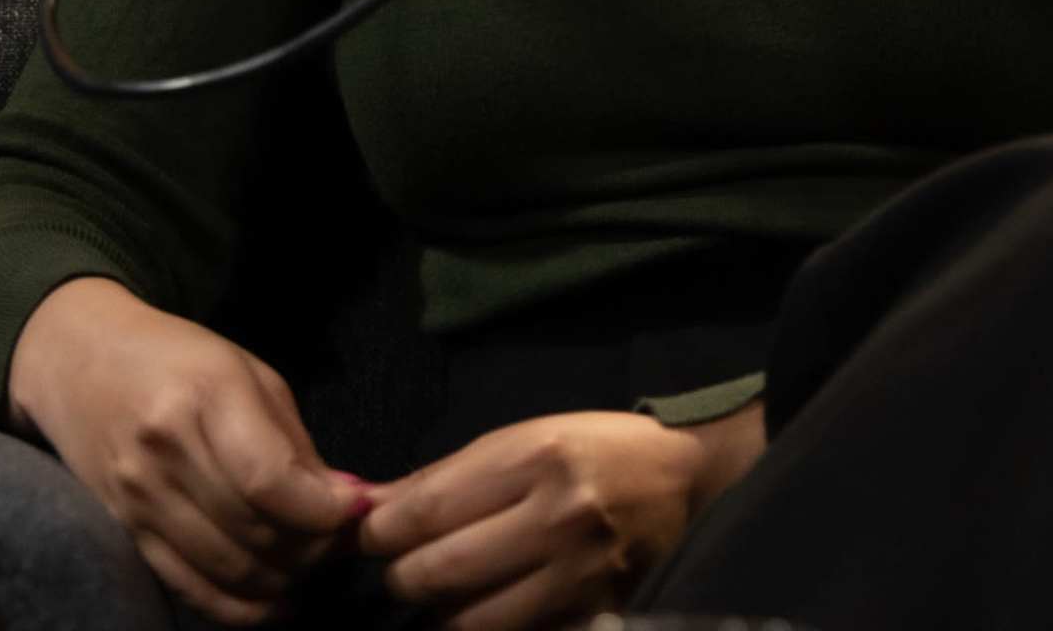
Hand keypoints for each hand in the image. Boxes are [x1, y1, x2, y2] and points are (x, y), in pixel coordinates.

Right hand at [6, 277, 371, 623]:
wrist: (78, 359)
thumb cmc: (176, 357)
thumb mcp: (247, 374)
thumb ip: (297, 445)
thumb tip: (352, 506)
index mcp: (203, 396)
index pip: (271, 482)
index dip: (326, 513)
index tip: (357, 514)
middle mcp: (164, 451)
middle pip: (256, 532)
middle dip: (314, 547)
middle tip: (339, 539)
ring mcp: (139, 497)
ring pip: (231, 570)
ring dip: (285, 579)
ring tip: (309, 561)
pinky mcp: (126, 531)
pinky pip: (192, 589)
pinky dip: (242, 608)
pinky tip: (275, 600)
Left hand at [360, 404, 767, 630]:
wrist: (684, 481)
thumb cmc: (592, 450)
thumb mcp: (520, 439)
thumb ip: (445, 476)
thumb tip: (375, 506)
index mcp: (533, 458)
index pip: (428, 510)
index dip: (381, 532)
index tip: (368, 537)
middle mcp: (558, 517)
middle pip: (442, 571)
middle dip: (402, 578)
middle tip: (400, 572)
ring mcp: (581, 573)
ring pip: (474, 622)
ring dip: (440, 616)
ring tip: (438, 600)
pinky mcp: (598, 613)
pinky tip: (481, 614)